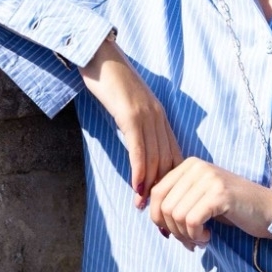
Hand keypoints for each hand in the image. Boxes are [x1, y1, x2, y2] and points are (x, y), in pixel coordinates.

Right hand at [80, 34, 182, 205]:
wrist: (99, 55)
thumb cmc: (109, 82)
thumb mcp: (128, 107)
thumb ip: (135, 126)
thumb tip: (135, 149)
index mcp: (160, 117)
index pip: (172, 156)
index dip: (171, 183)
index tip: (167, 204)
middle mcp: (158, 117)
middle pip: (168, 162)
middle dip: (165, 192)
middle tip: (159, 216)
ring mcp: (146, 115)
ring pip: (155, 158)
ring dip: (151, 188)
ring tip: (146, 209)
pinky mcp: (131, 114)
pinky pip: (139, 148)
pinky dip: (140, 171)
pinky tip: (137, 188)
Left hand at [150, 157, 271, 250]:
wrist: (267, 211)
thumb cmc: (232, 209)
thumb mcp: (199, 198)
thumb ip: (177, 200)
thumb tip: (151, 216)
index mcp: (189, 165)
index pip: (156, 193)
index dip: (158, 218)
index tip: (172, 233)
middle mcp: (197, 166)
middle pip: (164, 206)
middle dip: (173, 230)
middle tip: (189, 241)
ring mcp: (209, 178)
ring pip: (176, 215)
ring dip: (186, 235)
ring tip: (200, 239)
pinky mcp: (220, 194)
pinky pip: (192, 221)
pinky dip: (196, 235)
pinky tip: (208, 237)